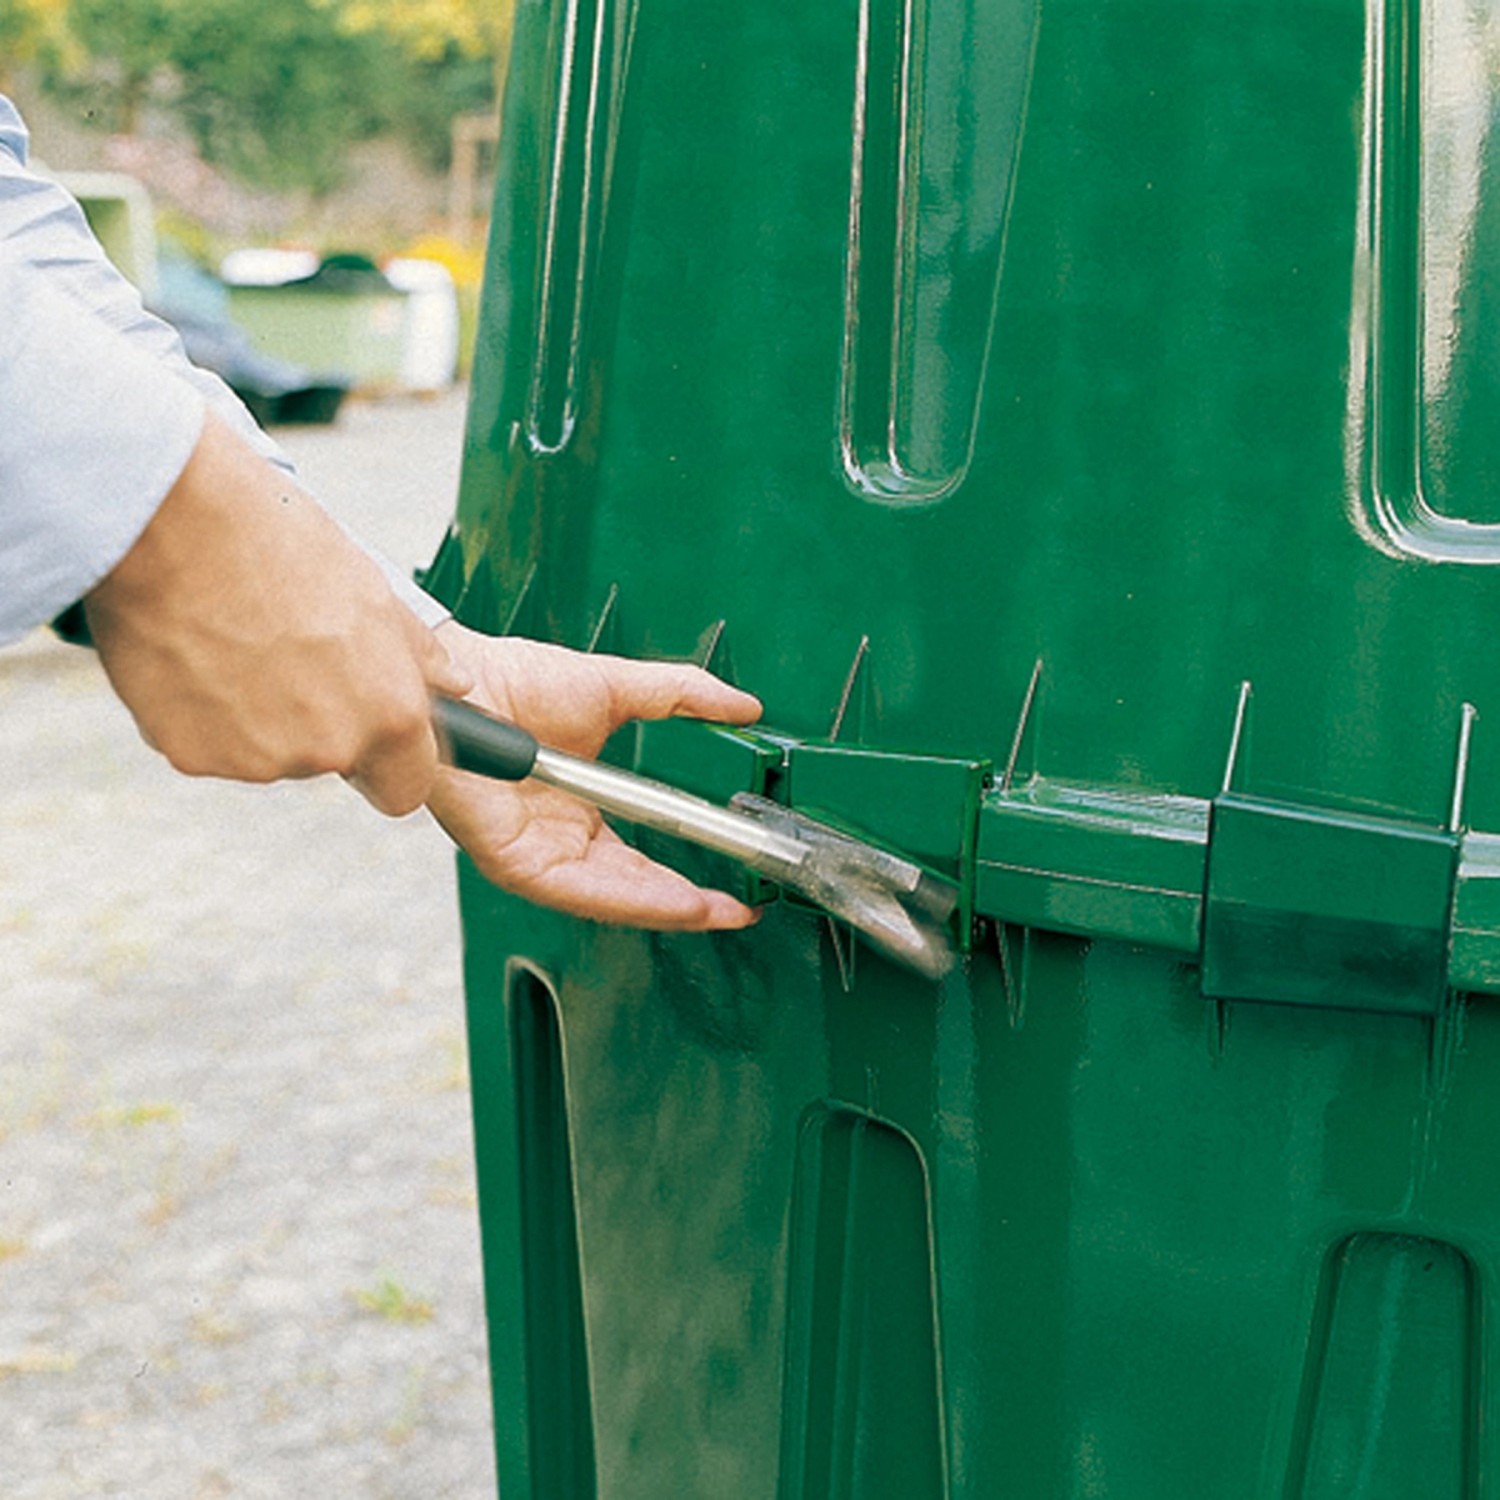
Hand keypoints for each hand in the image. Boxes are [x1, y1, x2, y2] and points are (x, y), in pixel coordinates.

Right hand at [85, 412, 472, 814]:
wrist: (175, 523)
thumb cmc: (279, 544)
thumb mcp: (372, 592)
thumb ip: (417, 655)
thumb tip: (455, 682)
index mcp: (388, 714)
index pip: (407, 787)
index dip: (390, 763)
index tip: (373, 736)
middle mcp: (330, 748)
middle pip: (332, 760)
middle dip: (317, 723)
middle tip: (287, 653)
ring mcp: (259, 759)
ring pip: (268, 753)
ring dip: (258, 716)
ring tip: (236, 640)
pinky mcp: (192, 755)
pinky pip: (207, 746)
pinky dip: (202, 714)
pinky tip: (195, 655)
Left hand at [428, 623, 763, 929]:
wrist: (462, 678)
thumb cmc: (514, 681)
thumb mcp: (618, 688)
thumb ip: (682, 697)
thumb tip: (742, 705)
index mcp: (582, 808)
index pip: (641, 858)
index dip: (688, 872)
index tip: (732, 880)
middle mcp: (560, 840)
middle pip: (631, 888)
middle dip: (687, 904)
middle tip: (739, 910)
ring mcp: (536, 855)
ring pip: (609, 897)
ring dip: (665, 907)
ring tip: (713, 911)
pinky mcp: (514, 861)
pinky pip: (577, 891)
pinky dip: (627, 898)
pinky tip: (668, 899)